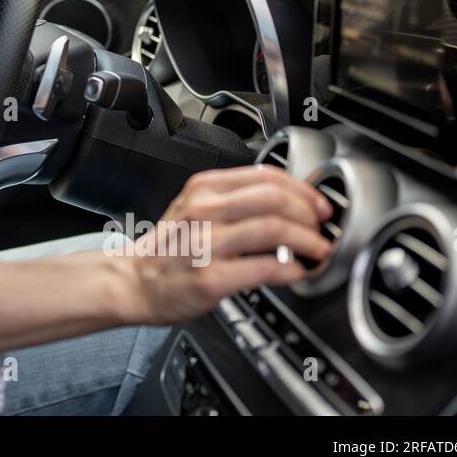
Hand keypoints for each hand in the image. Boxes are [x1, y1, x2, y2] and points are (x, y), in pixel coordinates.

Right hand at [112, 165, 334, 326]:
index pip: (265, 176)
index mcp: (204, 188)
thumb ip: (234, 198)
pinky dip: (290, 270)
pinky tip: (295, 273)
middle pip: (274, 199)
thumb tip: (288, 199)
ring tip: (317, 250)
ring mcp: (206, 244)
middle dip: (309, 214)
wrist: (134, 281)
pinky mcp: (210, 277)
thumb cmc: (169, 248)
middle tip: (322, 228)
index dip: (302, 189)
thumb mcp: (194, 206)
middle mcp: (204, 211)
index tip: (317, 204)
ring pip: (273, 229)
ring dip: (307, 241)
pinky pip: (264, 268)